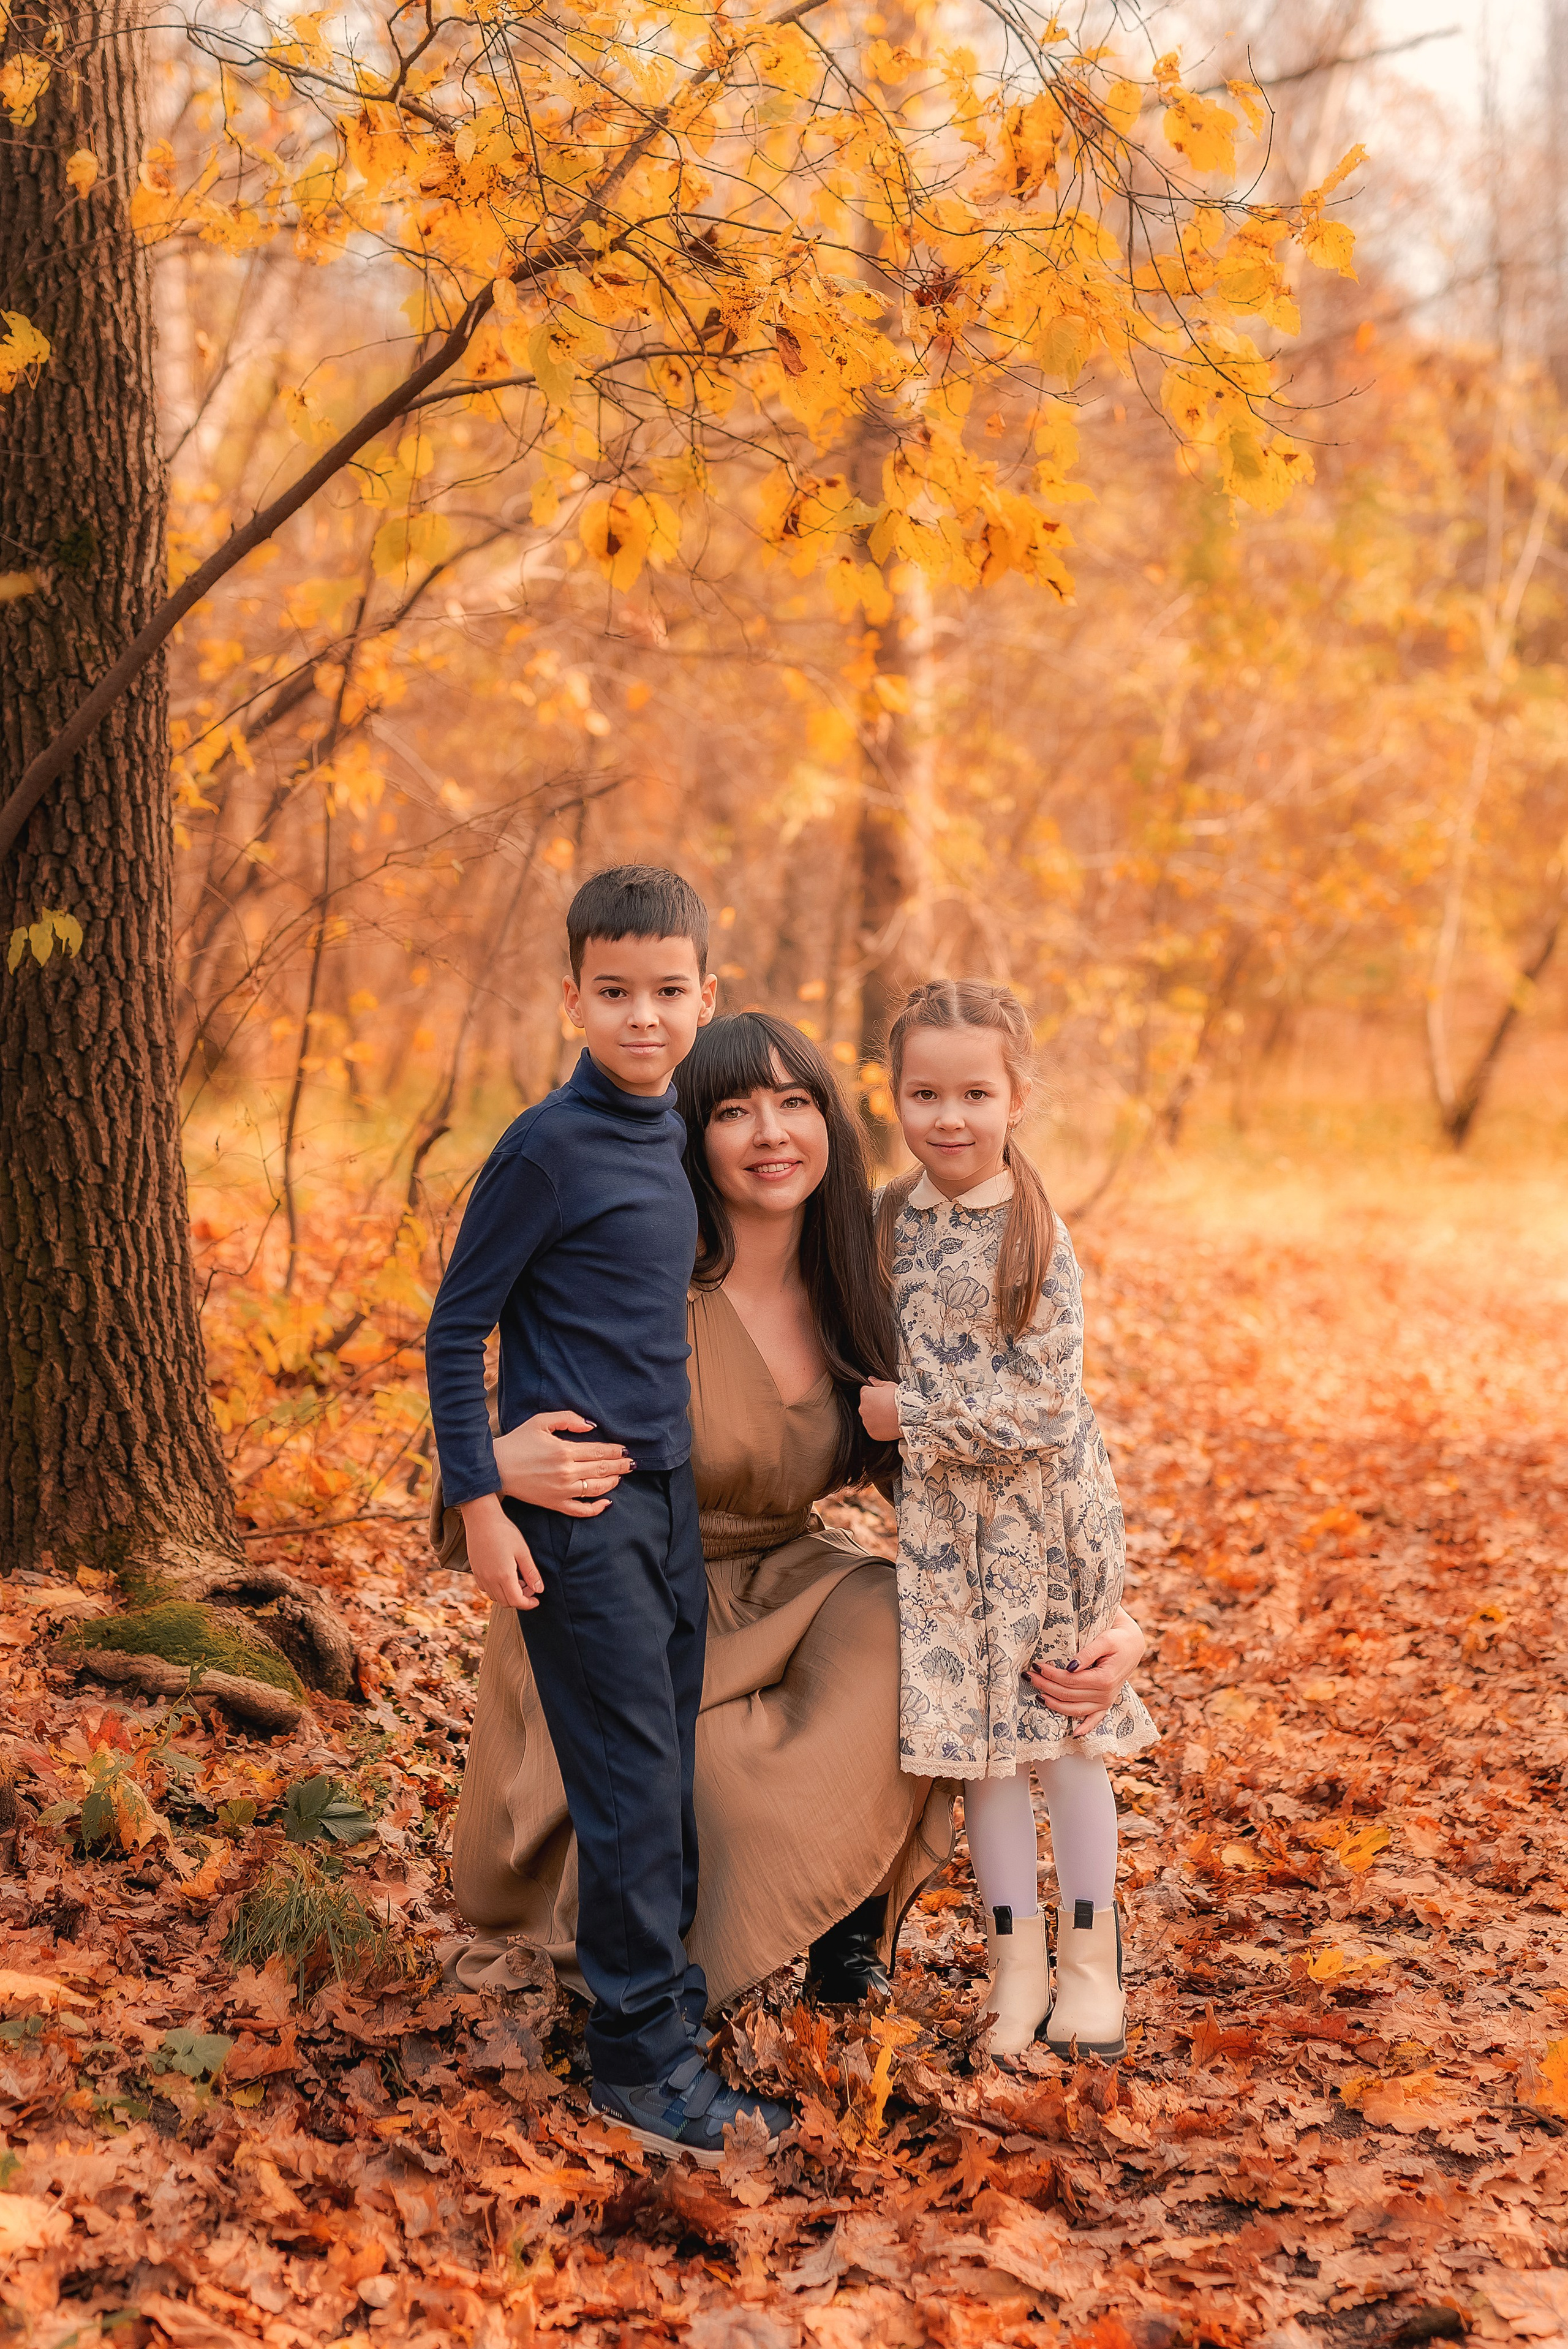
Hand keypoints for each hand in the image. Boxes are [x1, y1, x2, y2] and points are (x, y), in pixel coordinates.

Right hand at [459, 1493, 544, 1610]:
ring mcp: (481, 1576)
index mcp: (504, 1576)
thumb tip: (539, 1590)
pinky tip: (504, 1575)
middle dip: (520, 1599)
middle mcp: (490, 1580)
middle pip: (506, 1602)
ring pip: (495, 1597)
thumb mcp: (523, 1551)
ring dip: (508, 1594)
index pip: (517, 1601)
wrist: (481, 1518)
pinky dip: (497, 1589)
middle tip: (529, 1586)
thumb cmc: (504, 1531)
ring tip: (518, 1578)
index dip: (529, 1604)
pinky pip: (486, 1589)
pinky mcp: (475, 1571)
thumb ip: (531, 1573)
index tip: (537, 1599)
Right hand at [492, 1411, 633, 1515]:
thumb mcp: (541, 1422)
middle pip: (602, 1470)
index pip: (599, 1452)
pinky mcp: (555, 1503)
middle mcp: (566, 1472)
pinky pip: (581, 1510)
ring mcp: (562, 1490)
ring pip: (596, 1489)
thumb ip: (568, 1419)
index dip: (615, 1451)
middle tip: (632, 1463)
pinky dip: (596, 1508)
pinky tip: (607, 1503)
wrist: (495, 1468)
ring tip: (621, 1476)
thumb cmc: (517, 1442)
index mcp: (565, 1451)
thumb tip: (591, 1425)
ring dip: (612, 1482)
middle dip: (620, 1466)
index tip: (625, 1450)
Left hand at [859, 1380, 901, 1441]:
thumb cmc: (900, 1400)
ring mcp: (867, 1422)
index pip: (864, 1392)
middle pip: (866, 1406)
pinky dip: (879, 1427)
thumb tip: (871, 1379)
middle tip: (887, 1407)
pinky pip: (874, 1429)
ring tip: (889, 1416)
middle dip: (874, 1406)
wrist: (908, 1416)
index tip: (881, 1397)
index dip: (874, 1394)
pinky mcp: (872, 1432)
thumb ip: (878, 1383)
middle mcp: (863, 1409)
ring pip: (869, 1418)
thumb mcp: (890, 1386)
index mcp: (866, 1395)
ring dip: (876, 1417)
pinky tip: (888, 1424)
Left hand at [1028, 1607, 1145, 1737]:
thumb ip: (1087, 1653)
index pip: (1069, 1680)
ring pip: (1075, 1709)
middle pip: (1068, 1695)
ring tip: (1037, 1695)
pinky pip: (1094, 1720)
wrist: (1133, 1646)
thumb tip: (1070, 1666)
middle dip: (1046, 1686)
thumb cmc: (1117, 1640)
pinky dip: (1084, 1728)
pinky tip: (1074, 1734)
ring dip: (1054, 1704)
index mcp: (1104, 1679)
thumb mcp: (1104, 1640)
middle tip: (1028, 1676)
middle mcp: (1105, 1695)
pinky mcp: (1106, 1704)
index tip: (1036, 1665)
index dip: (1051, 1674)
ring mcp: (1105, 1702)